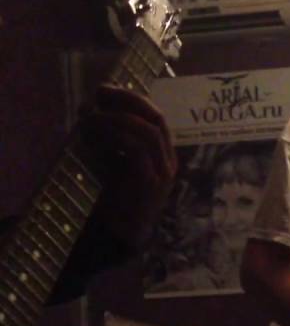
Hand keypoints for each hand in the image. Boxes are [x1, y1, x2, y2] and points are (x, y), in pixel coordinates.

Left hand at [80, 85, 177, 246]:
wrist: (116, 235)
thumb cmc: (112, 199)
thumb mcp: (107, 160)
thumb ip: (103, 138)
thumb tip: (86, 108)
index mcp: (161, 154)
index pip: (154, 117)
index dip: (131, 98)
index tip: (104, 90)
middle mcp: (167, 161)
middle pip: (156, 118)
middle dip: (127, 101)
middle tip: (100, 94)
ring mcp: (162, 173)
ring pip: (147, 132)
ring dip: (117, 118)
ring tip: (92, 116)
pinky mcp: (150, 183)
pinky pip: (137, 151)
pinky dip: (115, 136)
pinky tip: (95, 133)